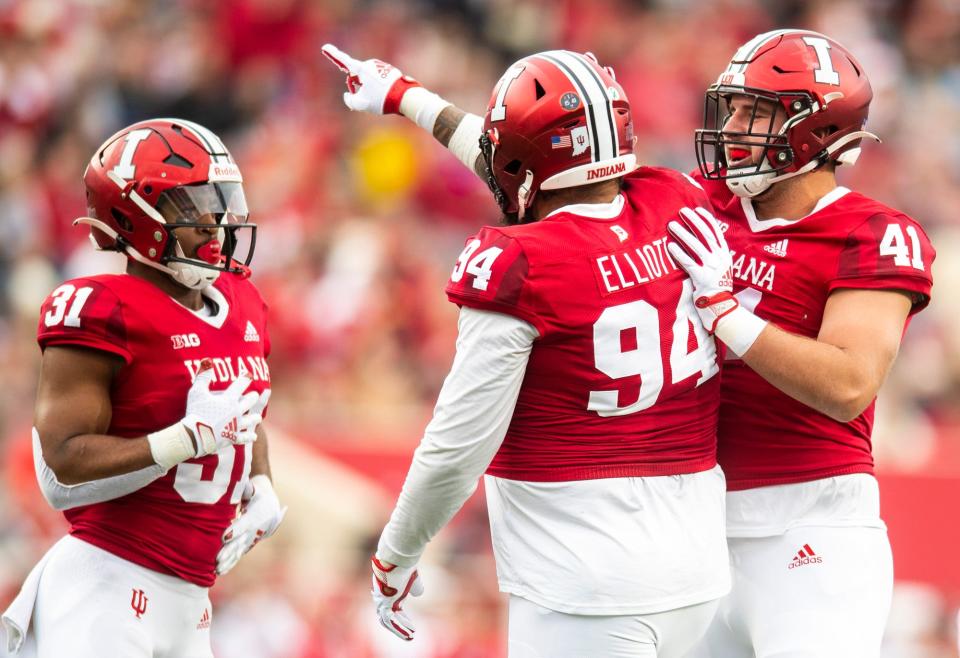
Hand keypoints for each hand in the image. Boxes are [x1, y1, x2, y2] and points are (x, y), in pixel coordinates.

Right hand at [182, 360, 261, 456]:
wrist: (195, 435)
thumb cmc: (196, 412)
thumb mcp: (197, 392)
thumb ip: (203, 376)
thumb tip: (208, 360)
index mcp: (229, 399)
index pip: (241, 385)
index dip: (246, 378)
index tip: (249, 375)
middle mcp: (236, 411)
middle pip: (250, 402)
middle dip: (253, 397)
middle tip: (254, 395)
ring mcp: (236, 425)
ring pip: (251, 419)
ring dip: (255, 417)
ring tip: (257, 416)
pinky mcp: (233, 438)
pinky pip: (244, 437)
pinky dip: (249, 436)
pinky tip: (253, 436)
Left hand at [216, 474, 285, 574]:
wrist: (271, 505)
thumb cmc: (257, 494)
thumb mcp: (254, 489)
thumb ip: (247, 489)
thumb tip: (242, 485)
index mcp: (258, 513)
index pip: (246, 523)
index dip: (235, 530)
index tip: (224, 537)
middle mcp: (257, 528)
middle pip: (242, 540)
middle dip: (229, 551)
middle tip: (217, 559)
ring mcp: (253, 538)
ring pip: (240, 551)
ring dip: (229, 561)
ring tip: (217, 569)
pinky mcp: (248, 544)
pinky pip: (239, 555)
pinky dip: (231, 563)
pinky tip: (220, 571)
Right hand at [321, 43, 421, 114]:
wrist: (405, 97)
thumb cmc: (382, 99)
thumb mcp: (362, 104)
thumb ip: (350, 100)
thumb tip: (348, 95)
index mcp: (362, 69)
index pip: (344, 61)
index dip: (333, 55)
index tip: (325, 47)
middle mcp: (370, 65)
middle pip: (356, 75)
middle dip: (356, 86)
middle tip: (361, 98)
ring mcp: (380, 67)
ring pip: (367, 79)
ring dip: (367, 89)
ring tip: (378, 99)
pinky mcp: (389, 71)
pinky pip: (377, 81)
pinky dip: (377, 89)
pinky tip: (385, 97)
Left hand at [371, 556, 423, 640]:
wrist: (398, 556)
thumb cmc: (405, 563)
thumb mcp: (413, 577)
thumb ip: (415, 586)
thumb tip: (418, 594)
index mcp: (385, 589)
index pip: (390, 607)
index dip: (400, 617)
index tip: (410, 624)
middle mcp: (381, 595)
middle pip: (386, 616)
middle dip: (398, 626)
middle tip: (408, 634)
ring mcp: (382, 599)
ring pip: (388, 621)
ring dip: (400, 630)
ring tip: (410, 637)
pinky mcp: (386, 602)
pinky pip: (392, 619)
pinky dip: (401, 626)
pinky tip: (411, 631)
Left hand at [666, 207, 738, 333]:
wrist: (721, 308)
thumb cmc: (716, 288)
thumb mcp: (719, 269)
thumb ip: (712, 256)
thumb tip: (700, 242)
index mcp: (725, 255)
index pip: (716, 232)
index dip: (706, 220)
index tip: (697, 209)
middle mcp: (720, 259)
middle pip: (706, 235)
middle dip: (694, 221)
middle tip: (682, 211)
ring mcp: (712, 268)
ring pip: (696, 246)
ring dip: (683, 234)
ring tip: (672, 225)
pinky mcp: (702, 278)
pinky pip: (689, 262)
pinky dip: (679, 253)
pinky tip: (670, 246)